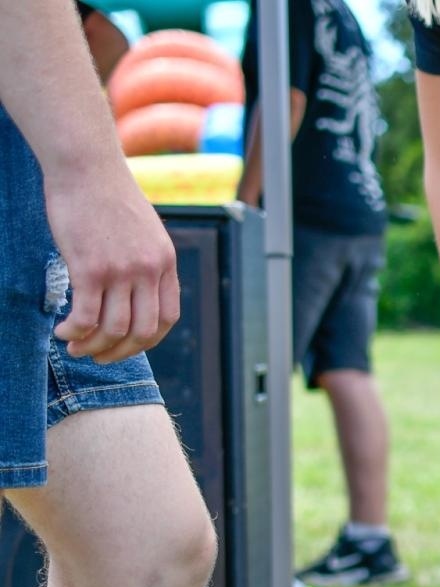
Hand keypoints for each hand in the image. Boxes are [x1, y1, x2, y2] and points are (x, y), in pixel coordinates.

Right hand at [43, 163, 178, 362]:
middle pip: (143, 331)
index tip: (128, 346)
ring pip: (114, 329)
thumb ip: (146, 262)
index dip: (148, 341)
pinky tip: (63, 333)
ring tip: (76, 348)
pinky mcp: (90, 268)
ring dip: (93, 347)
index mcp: (165, 263)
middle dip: (120, 352)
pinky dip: (75, 332)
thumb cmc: (108, 197)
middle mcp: (148, 270)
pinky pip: (86, 317)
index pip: (167, 318)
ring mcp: (121, 271)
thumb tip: (137, 293)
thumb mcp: (145, 232)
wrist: (86, 167)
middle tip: (99, 357)